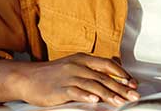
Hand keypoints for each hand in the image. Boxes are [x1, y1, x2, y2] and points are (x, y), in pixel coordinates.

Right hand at [14, 53, 140, 106]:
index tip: (133, 83)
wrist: (26, 78)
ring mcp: (68, 76)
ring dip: (108, 94)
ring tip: (120, 102)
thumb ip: (91, 68)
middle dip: (121, 87)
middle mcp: (77, 65)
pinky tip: (95, 100)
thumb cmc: (52, 74)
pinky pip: (75, 92)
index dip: (122, 74)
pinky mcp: (59, 88)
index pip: (107, 64)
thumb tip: (113, 68)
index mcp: (82, 59)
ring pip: (92, 85)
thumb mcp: (73, 65)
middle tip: (134, 95)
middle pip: (103, 77)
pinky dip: (86, 96)